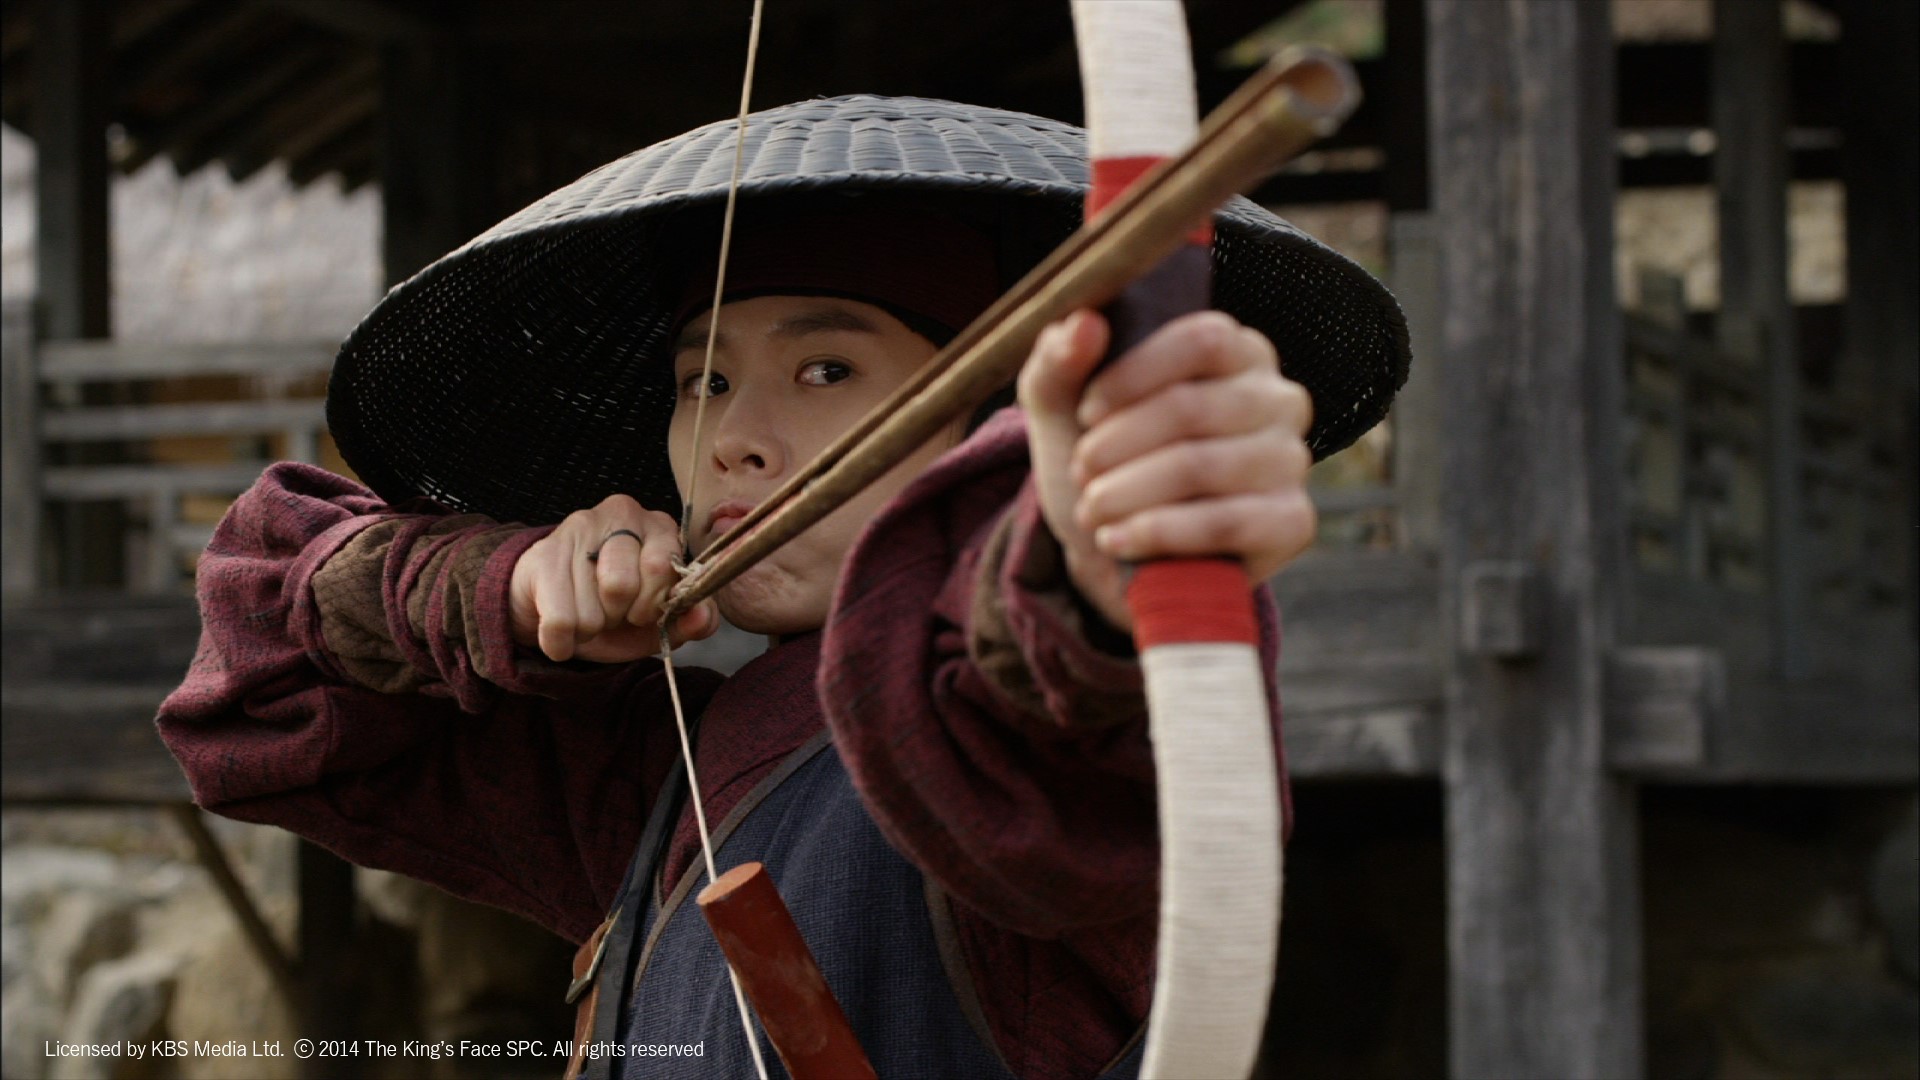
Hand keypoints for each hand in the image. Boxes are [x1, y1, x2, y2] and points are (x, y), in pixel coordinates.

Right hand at [508, 494, 718, 662]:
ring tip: (587, 612)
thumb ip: (691, 620)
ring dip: (590, 629)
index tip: (643, 611)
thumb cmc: (617, 609)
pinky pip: (560, 621)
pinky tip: (563, 630)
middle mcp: (622, 513)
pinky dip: (562, 642)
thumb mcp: (659, 621)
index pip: (662, 568)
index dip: (653, 604)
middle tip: (614, 612)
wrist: (556, 609)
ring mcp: (579, 527)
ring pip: (590, 610)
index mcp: (660, 527)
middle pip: (621, 585)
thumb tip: (702, 615)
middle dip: (619, 615)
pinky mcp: (542, 554)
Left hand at [1018, 309, 1316, 631]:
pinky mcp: (1291, 522)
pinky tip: (1117, 539)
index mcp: (1239, 351)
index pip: (1200, 340)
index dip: (1132, 375)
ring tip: (1092, 508)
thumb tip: (1082, 325)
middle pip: (1192, 407)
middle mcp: (1279, 398)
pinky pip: (1224, 522)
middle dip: (1117, 444)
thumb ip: (1059, 360)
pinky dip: (1157, 532)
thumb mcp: (1064, 408)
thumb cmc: (1104, 461)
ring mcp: (1291, 461)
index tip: (1084, 413)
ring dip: (1127, 492)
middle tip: (1081, 471)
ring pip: (1199, 466)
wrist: (1120, 548)